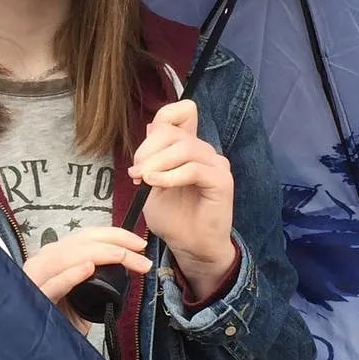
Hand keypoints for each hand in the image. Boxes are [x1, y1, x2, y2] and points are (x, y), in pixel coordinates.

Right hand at [23, 228, 151, 332]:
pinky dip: (71, 274)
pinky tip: (88, 268)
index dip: (113, 234)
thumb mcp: (82, 297)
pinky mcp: (34, 298)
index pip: (84, 237)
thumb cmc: (59, 322)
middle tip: (141, 252)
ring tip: (124, 256)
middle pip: (79, 241)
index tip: (139, 243)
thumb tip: (125, 271)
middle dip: (114, 241)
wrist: (38, 349)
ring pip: (67, 256)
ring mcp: (35, 278)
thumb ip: (96, 281)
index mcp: (54, 258)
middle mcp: (43, 262)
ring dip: (101, 254)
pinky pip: (53, 284)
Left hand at [130, 100, 237, 303]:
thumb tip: (149, 127)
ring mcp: (216, 164)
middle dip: (147, 150)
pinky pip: (193, 169)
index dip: (162, 118)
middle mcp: (205, 151)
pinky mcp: (222, 181)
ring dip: (157, 163)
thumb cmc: (173, 218)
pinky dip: (170, 176)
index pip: (182, 111)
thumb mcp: (152, 183)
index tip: (141, 154)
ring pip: (184, 148)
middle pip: (174, 131)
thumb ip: (152, 156)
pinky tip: (155, 184)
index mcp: (189, 148)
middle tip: (136, 174)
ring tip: (143, 180)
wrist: (191, 247)